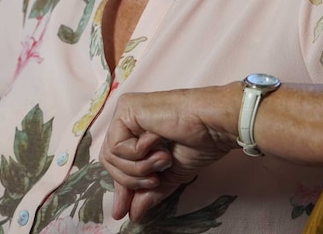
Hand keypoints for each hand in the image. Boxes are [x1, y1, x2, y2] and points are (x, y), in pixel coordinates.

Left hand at [98, 86, 239, 221]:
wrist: (213, 125)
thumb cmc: (199, 142)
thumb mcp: (170, 175)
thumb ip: (149, 192)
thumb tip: (134, 215)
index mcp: (137, 130)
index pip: (117, 163)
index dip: (121, 187)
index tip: (122, 212)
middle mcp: (127, 119)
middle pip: (109, 161)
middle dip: (131, 179)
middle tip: (155, 179)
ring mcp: (125, 111)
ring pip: (111, 155)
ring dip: (139, 167)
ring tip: (163, 159)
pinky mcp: (126, 108)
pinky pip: (117, 146)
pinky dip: (139, 154)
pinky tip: (158, 143)